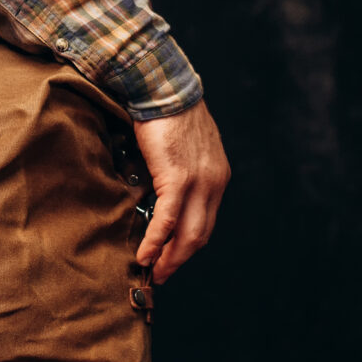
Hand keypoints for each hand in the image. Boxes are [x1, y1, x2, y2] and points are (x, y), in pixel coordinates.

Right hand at [133, 100, 228, 283]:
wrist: (163, 88)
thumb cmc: (168, 112)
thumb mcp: (184, 146)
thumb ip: (181, 170)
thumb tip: (161, 188)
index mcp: (217, 176)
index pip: (206, 221)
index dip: (188, 244)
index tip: (172, 256)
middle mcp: (214, 182)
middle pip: (200, 234)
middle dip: (180, 258)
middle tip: (162, 274)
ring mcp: (199, 182)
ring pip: (187, 233)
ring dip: (170, 258)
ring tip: (153, 271)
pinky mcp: (177, 179)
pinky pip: (167, 220)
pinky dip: (155, 241)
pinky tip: (144, 255)